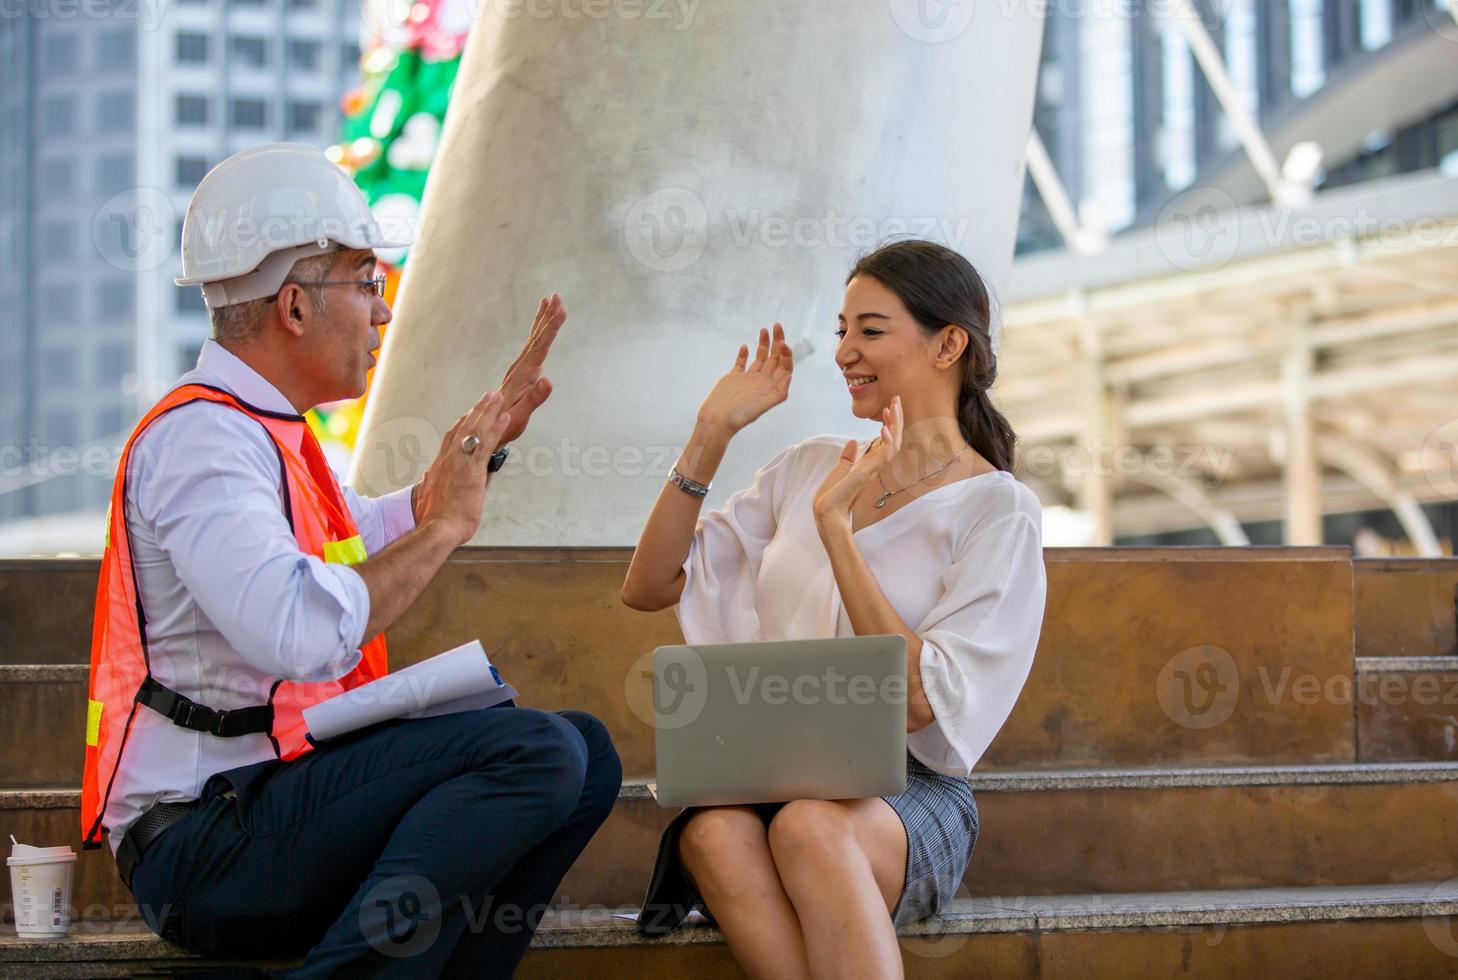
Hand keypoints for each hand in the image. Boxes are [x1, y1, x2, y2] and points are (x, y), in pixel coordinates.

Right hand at [414, 391, 510, 545]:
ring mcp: (460, 463)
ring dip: (488, 412)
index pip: (450, 440)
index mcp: (439, 468)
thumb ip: (430, 486)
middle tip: (487, 397)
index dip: (461, 425)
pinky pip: (486, 443)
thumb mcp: (429, 500)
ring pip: (475, 430)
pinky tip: (504, 417)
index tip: (468, 414)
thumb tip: (428, 479)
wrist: (437, 530)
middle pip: (463, 428)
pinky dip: (496, 428)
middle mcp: (448, 460)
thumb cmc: (435, 521)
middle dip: (476, 411)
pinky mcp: (472, 470)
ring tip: (498, 398)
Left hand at [496, 294, 566, 444]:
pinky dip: (538, 330)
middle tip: (556, 296)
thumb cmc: (506, 424)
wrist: (487, 425)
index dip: (552, 327)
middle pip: (537, 336)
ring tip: (550, 299)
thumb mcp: (521, 415)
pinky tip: (541, 323)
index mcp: (524, 374)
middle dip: (548, 316)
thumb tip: (548, 380)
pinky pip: (532, 344)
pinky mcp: (521, 369)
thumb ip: (534, 398)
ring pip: (534, 337)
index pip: (540, 346)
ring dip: (543, 318)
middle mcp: (521, 366)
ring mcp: (520, 366)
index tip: (561, 310)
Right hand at [697, 324, 793, 434]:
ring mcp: (749, 379)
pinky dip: (744, 354)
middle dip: (777, 342)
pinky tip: (744, 346)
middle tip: (777, 325)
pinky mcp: (734, 377)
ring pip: (760, 358)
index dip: (786, 353)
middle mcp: (763, 382)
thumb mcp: (762, 406)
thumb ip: (778, 393)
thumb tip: (789, 376)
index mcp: (772, 388)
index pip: (785, 366)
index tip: (781, 342)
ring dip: (763, 344)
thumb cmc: (740, 416)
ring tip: (764, 329)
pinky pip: (741, 363)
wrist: (717, 420)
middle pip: (775, 358)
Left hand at [813, 396, 903, 526]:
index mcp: (868, 464)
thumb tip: (852, 443)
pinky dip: (886, 440)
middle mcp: (874, 466)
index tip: (888, 407)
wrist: (826, 513)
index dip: (889, 423)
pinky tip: (884, 427)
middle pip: (893, 438)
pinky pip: (884, 454)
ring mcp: (874, 469)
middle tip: (896, 399)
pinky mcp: (869, 473)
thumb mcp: (839, 471)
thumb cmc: (832, 497)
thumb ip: (847, 458)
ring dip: (895, 424)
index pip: (884, 440)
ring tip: (893, 406)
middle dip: (896, 418)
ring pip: (893, 443)